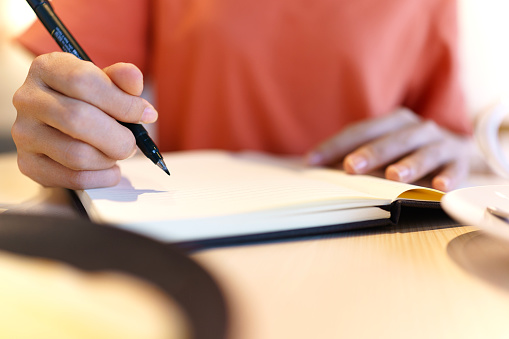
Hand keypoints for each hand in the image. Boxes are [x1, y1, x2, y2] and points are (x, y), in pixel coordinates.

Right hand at [11, 52, 157, 188]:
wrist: (63, 127)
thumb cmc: (88, 101)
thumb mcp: (105, 83)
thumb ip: (122, 79)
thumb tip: (135, 81)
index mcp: (47, 69)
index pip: (83, 81)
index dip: (122, 102)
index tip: (144, 113)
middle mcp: (28, 99)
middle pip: (78, 119)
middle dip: (118, 136)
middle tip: (131, 142)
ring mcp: (25, 133)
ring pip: (77, 154)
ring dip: (109, 158)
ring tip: (115, 152)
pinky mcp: (29, 164)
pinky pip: (74, 178)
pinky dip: (102, 177)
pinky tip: (107, 168)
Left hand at [306, 108, 469, 190]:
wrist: (455, 149)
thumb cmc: (407, 151)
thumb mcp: (383, 148)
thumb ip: (352, 156)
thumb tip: (313, 167)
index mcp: (392, 122)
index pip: (360, 131)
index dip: (336, 146)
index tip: (312, 162)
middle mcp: (416, 127)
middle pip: (391, 139)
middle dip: (371, 153)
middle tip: (352, 167)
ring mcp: (439, 142)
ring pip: (423, 152)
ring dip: (409, 164)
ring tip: (394, 177)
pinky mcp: (459, 160)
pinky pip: (454, 168)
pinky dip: (449, 176)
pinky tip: (440, 187)